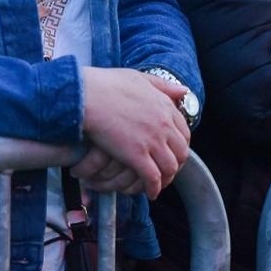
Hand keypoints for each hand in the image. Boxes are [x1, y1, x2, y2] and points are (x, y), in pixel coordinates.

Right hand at [78, 68, 189, 198]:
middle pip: (181, 152)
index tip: (172, 152)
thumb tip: (184, 91)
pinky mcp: (137, 156)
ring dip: (166, 179)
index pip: (184, 132)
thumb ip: (164, 86)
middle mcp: (164, 124)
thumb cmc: (108, 85)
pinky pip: (153, 178)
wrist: (87, 96)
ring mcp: (152, 141)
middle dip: (176, 164)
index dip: (179, 145)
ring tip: (158, 184)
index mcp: (165, 106)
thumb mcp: (141, 78)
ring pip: (170, 168)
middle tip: (166, 171)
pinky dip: (154, 188)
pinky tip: (150, 193)